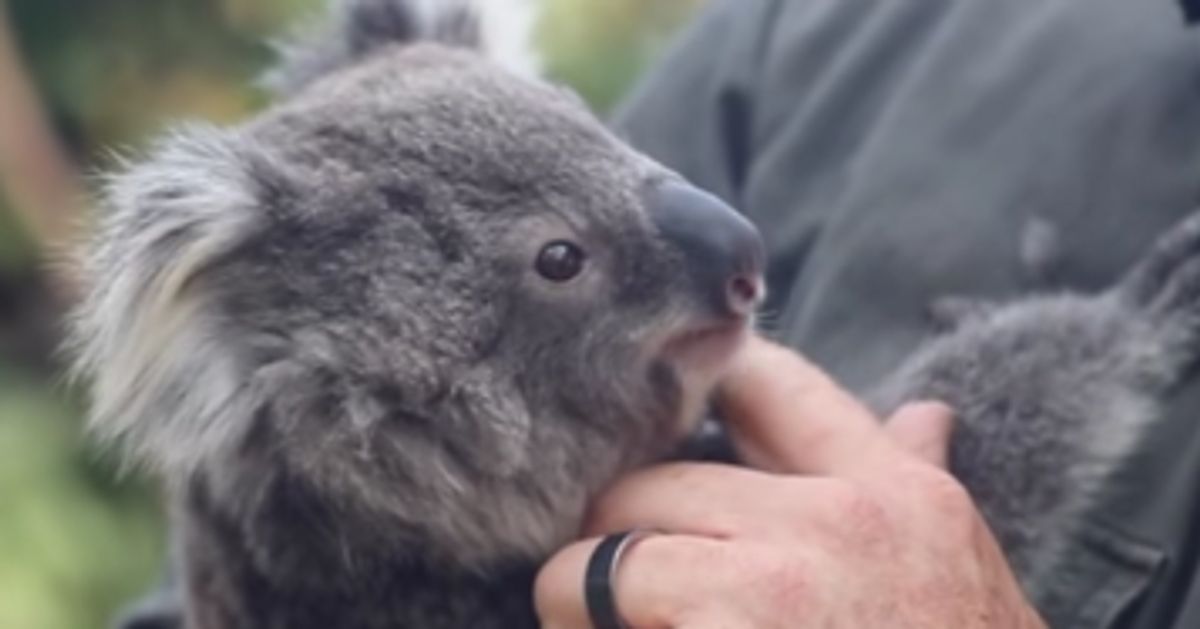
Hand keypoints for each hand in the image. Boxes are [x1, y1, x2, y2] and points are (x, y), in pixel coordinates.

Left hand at [535, 337, 1045, 627]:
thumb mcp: (955, 562)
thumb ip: (915, 476)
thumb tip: (924, 414)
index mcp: (891, 491)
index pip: (770, 383)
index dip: (695, 382)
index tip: (659, 403)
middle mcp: (826, 527)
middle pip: (654, 482)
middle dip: (618, 525)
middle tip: (612, 561)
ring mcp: (765, 597)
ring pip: (603, 558)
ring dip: (580, 593)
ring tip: (589, 617)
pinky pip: (606, 624)